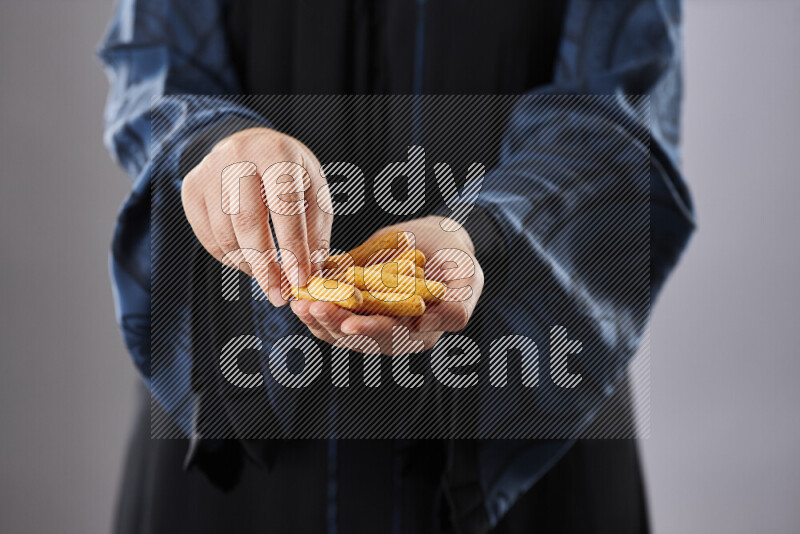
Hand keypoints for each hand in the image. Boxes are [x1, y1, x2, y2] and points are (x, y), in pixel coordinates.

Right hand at [181, 128, 332, 304]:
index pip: (284, 206)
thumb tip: (310, 276)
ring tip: (267, 276)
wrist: (251, 145)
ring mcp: (209, 172)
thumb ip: (315, 233)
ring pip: (225, 233)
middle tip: (279, 296)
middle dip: (266, 266)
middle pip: (248, 222)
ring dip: (248, 265)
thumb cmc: (291, 176)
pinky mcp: (191, 189)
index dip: (292, 247)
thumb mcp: (314, 194)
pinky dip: (229, 257)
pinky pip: (207, 236)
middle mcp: (238, 156)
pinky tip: (247, 260)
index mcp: (277, 152)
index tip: (300, 281)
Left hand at [290, 216, 484, 353]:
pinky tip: (299, 292)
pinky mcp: (353, 305)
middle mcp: (391, 333)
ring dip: (316, 317)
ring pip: (336, 329)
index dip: (369, 332)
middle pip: (357, 338)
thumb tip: (424, 324)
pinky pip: (329, 310)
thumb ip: (455, 308)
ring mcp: (369, 320)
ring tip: (299, 302)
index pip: (392, 337)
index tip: (348, 323)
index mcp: (419, 333)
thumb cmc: (458, 263)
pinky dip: (313, 302)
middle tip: (312, 308)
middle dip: (332, 323)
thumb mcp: (468, 280)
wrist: (438, 242)